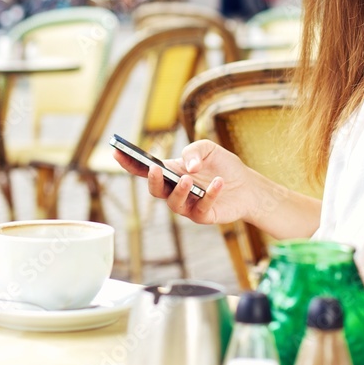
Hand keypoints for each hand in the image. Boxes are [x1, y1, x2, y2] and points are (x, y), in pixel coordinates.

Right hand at [112, 140, 251, 225]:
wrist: (247, 185)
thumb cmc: (222, 166)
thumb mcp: (208, 148)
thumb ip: (194, 150)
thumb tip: (188, 165)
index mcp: (171, 173)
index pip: (145, 169)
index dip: (129, 162)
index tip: (116, 152)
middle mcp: (175, 191)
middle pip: (156, 190)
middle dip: (153, 181)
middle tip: (156, 169)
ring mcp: (188, 205)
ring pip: (174, 203)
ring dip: (179, 191)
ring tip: (188, 179)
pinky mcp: (204, 215)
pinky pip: (202, 207)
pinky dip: (210, 194)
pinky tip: (218, 182)